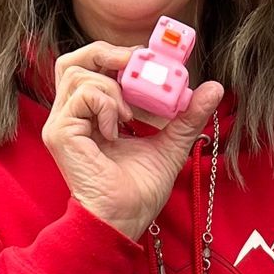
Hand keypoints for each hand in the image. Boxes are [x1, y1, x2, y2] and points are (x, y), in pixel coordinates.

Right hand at [42, 42, 222, 241]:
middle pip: (72, 61)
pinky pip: (83, 94)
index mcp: (90, 116)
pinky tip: (119, 129)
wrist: (125, 220)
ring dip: (112, 87)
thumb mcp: (170, 144)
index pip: (93, 69)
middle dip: (106, 53)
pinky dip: (107, 103)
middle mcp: (71, 116)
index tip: (149, 60)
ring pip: (78, 73)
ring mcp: (62, 124)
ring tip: (131, 116)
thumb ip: (187, 116)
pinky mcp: (60, 133)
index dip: (117, 56)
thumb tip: (213, 87)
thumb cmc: (139, 191)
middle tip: (136, 62)